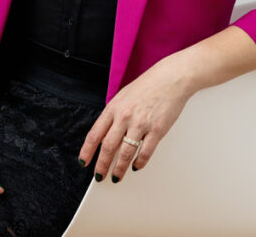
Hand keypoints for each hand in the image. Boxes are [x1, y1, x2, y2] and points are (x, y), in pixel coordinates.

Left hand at [77, 54, 192, 182]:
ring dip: (119, 168)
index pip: (95, 134)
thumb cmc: (148, 86)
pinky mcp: (157, 129)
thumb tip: (105, 135)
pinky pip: (145, 152)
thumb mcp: (123, 96)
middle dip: (102, 165)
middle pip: (108, 147)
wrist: (171, 78)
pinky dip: (139, 162)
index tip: (83, 162)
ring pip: (125, 153)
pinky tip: (136, 166)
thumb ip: (114, 115)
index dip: (87, 151)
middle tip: (99, 176)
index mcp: (113, 108)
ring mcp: (141, 123)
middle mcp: (125, 116)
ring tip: (116, 176)